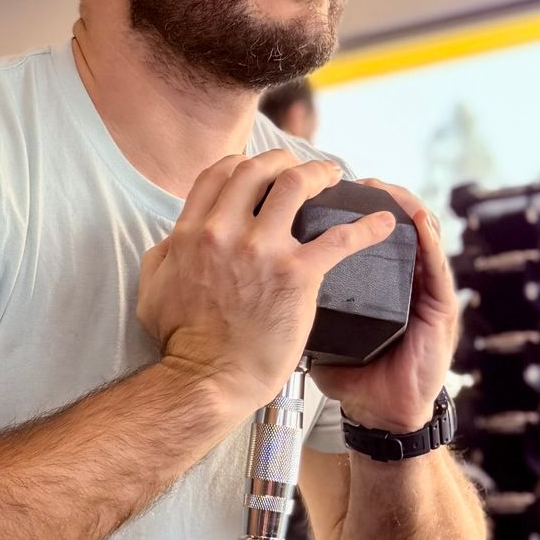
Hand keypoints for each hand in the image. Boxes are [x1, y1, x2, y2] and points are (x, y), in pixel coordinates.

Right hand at [138, 149, 398, 421]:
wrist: (207, 379)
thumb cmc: (182, 342)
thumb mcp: (154, 288)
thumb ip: (165, 255)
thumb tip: (176, 239)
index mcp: (191, 232)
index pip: (220, 174)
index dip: (243, 162)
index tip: (259, 168)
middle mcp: (225, 231)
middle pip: (258, 169)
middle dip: (283, 160)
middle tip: (300, 168)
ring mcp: (262, 250)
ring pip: (296, 184)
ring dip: (320, 173)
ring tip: (335, 176)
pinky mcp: (297, 274)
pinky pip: (340, 238)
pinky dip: (367, 227)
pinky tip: (384, 222)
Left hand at [310, 178, 462, 434]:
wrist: (383, 415)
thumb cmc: (354, 378)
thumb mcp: (315, 336)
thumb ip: (292, 310)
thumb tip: (250, 290)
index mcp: (371, 283)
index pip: (357, 233)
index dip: (344, 206)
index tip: (317, 182)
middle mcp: (398, 280)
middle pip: (389, 221)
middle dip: (370, 194)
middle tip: (349, 176)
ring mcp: (421, 290)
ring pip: (419, 232)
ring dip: (401, 204)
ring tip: (382, 188)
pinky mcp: (440, 306)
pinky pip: (436, 263)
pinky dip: (427, 237)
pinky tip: (416, 218)